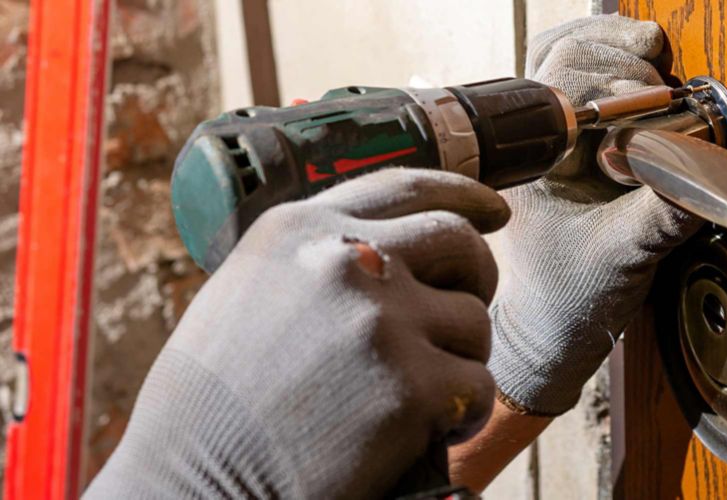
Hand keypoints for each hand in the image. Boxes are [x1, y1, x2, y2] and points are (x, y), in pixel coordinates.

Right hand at [87, 170, 508, 497]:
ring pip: (475, 321)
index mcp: (298, 231)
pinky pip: (478, 386)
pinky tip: (423, 432)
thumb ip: (315, 262)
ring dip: (461, 359)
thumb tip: (389, 251)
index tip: (494, 210)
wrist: (191, 485)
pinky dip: (461, 414)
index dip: (463, 194)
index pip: (405, 186)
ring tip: (414, 395)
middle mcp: (345, 261)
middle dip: (477, 277)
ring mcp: (382, 321)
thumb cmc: (211, 407)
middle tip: (464, 315)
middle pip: (459, 242)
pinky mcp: (411, 386)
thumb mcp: (247, 295)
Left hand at [487, 15, 703, 415]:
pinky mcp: (573, 152)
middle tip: (661, 77)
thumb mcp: (622, 259)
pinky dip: (622, 82)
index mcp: (530, 162)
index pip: (563, 79)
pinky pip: (591, 96)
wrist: (551, 334)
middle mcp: (534, 144)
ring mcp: (551, 144)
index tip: (657, 90)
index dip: (616, 75)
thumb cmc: (570, 302)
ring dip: (620, 62)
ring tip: (656, 70)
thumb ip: (663, 216)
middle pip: (567, 57)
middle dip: (620, 58)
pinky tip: (651, 85)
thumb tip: (710, 176)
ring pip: (576, 69)